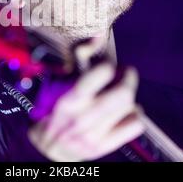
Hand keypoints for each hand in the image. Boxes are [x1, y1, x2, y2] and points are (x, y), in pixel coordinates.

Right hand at [28, 37, 144, 160]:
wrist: (46, 148)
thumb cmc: (53, 107)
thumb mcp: (59, 81)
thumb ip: (79, 57)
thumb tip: (99, 35)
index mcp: (69, 100)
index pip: (102, 74)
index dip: (109, 66)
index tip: (107, 66)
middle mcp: (82, 119)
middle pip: (124, 93)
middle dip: (129, 78)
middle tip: (125, 73)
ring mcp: (94, 136)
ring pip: (131, 108)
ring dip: (130, 96)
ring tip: (120, 93)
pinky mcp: (104, 147)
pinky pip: (135, 126)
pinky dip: (135, 115)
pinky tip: (124, 111)